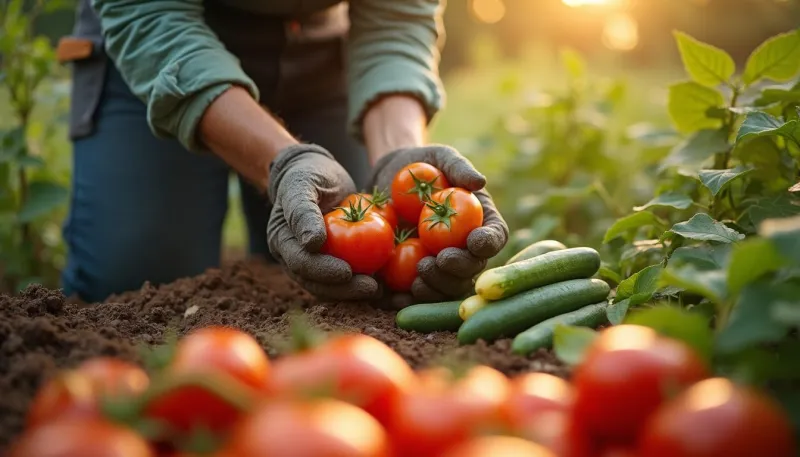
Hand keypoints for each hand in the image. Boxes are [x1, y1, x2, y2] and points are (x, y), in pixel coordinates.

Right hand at [267, 144, 381, 300]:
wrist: (318, 172)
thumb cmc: (308, 174)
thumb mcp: (302, 184)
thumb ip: (303, 211)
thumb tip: (311, 243)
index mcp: (282, 241)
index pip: (301, 264)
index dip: (323, 271)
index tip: (347, 272)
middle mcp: (294, 258)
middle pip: (317, 283)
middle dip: (344, 290)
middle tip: (371, 288)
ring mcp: (314, 263)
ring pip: (332, 287)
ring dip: (355, 292)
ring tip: (380, 290)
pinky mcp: (333, 261)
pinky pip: (346, 278)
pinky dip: (362, 283)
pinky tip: (385, 285)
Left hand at [366, 145, 508, 305]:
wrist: (388, 179)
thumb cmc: (423, 164)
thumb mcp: (440, 158)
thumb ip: (458, 167)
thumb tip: (479, 181)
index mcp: (481, 224)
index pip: (494, 237)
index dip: (488, 243)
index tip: (475, 241)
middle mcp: (465, 250)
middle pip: (472, 269)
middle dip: (459, 269)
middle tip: (440, 260)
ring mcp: (441, 267)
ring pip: (447, 289)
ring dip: (437, 288)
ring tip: (419, 278)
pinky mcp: (414, 277)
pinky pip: (415, 296)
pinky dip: (408, 302)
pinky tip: (395, 299)